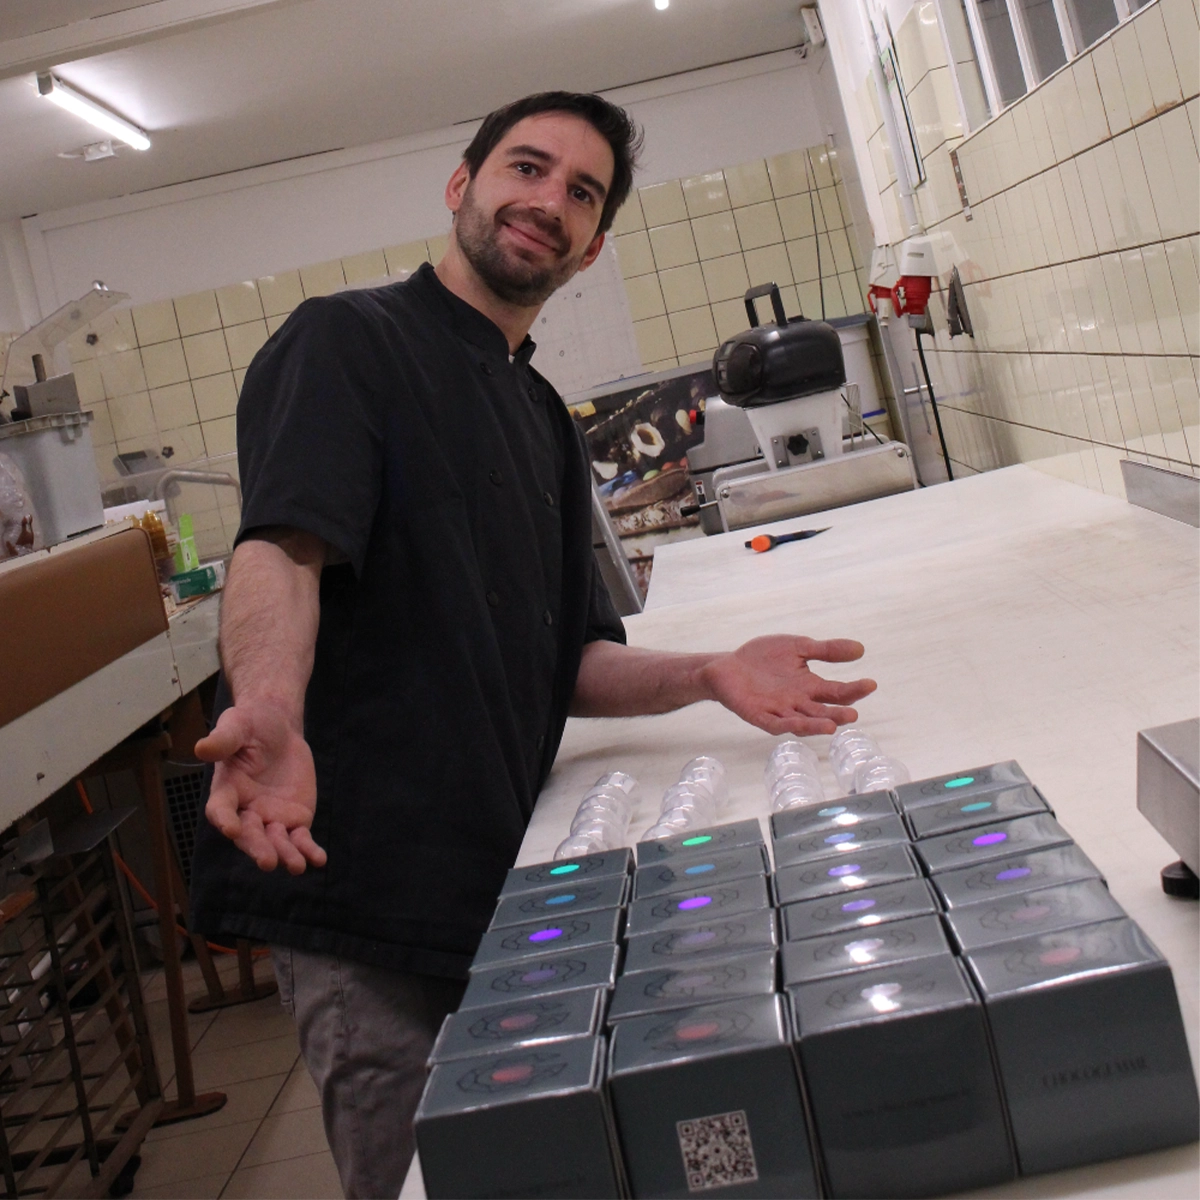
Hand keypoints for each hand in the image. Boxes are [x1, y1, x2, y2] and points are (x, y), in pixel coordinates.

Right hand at [194, 700, 326, 873]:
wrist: (279, 729)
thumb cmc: (251, 725)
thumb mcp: (237, 725)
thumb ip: (223, 739)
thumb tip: (201, 748)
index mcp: (226, 790)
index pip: (221, 810)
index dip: (224, 820)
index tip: (231, 828)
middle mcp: (246, 810)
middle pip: (249, 834)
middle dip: (258, 847)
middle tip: (267, 860)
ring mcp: (271, 818)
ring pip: (276, 842)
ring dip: (285, 855)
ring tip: (296, 866)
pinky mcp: (294, 818)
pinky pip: (300, 839)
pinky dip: (308, 850)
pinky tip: (318, 860)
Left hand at [700, 635, 875, 735]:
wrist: (727, 666)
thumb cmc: (763, 658)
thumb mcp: (798, 647)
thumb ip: (826, 650)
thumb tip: (860, 649)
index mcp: (810, 687)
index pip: (837, 692)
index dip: (854, 690)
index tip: (870, 684)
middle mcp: (798, 703)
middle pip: (823, 711)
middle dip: (838, 713)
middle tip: (854, 714)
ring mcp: (779, 711)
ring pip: (802, 722)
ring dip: (816, 725)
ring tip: (833, 725)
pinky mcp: (759, 715)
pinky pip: (775, 723)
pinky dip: (787, 725)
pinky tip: (797, 723)